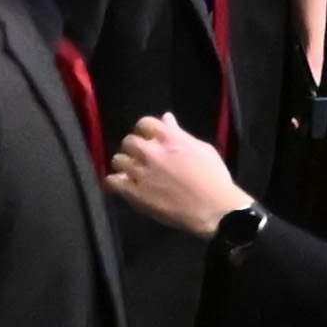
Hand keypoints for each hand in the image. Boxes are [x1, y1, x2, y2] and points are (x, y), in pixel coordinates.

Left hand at [104, 112, 252, 238]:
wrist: (213, 208)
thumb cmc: (214, 177)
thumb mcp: (202, 149)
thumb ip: (180, 133)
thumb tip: (166, 118)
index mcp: (169, 138)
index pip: (144, 123)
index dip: (145, 130)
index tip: (149, 138)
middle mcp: (151, 152)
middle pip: (129, 141)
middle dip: (134, 147)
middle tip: (141, 157)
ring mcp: (140, 172)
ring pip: (118, 160)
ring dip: (124, 164)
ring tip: (132, 171)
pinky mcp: (134, 192)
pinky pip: (112, 181)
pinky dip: (115, 181)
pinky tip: (123, 184)